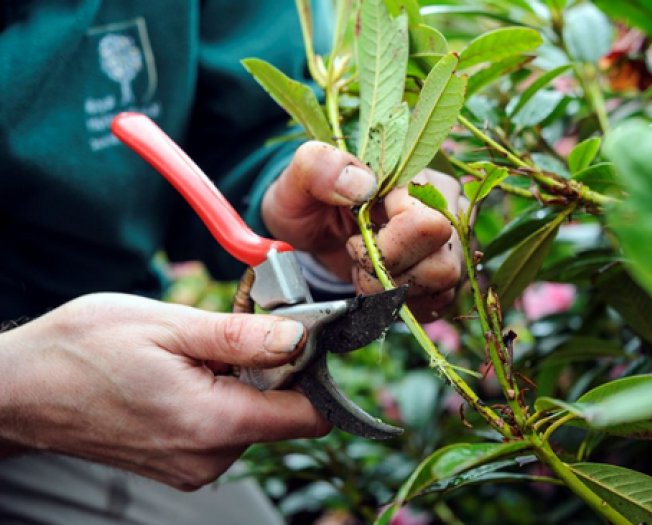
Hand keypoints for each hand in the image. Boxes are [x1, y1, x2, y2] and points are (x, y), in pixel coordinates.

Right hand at [0, 293, 329, 489]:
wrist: (20, 390)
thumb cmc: (83, 350)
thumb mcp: (167, 326)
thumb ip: (241, 337)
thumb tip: (298, 338)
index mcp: (213, 424)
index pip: (308, 416)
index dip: (314, 373)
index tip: (299, 338)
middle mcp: (209, 458)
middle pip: (281, 414)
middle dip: (270, 369)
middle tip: (231, 331)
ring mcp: (193, 467)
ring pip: (252, 418)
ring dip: (240, 381)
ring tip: (196, 351)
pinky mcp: (180, 463)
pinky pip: (224, 428)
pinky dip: (218, 397)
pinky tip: (185, 372)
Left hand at [262, 142, 463, 320]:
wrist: (312, 230)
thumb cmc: (308, 200)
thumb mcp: (298, 178)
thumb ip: (320, 167)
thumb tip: (364, 185)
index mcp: (418, 178)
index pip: (425, 226)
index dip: (383, 246)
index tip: (353, 238)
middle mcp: (447, 208)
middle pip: (441, 264)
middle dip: (387, 273)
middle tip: (358, 258)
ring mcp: (451, 243)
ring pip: (442, 285)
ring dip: (393, 290)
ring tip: (366, 270)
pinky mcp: (445, 275)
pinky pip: (437, 303)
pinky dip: (400, 302)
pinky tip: (378, 284)